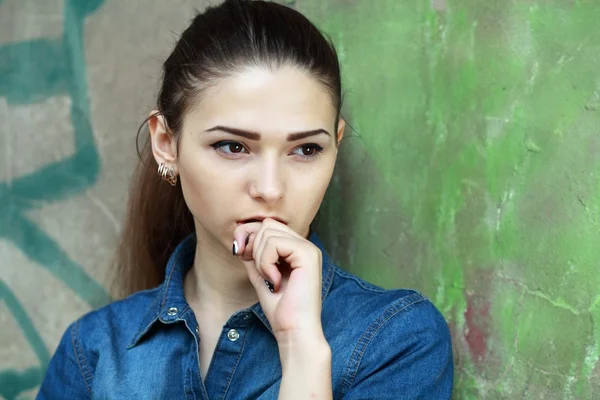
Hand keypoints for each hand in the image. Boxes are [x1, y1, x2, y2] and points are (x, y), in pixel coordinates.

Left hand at [233, 218, 323, 341]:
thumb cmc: (281, 310)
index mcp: (297, 250)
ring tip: (269, 278)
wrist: (294, 331)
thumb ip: (254, 257)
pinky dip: (266, 262)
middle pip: (267, 224)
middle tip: (255, 269)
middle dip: (252, 244)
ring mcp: (309, 249)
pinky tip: (274, 280)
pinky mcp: (308, 255)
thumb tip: (241, 238)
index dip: (249, 235)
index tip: (240, 254)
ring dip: (259, 257)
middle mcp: (305, 245)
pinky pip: (275, 243)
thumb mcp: (261, 277)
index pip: (268, 225)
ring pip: (269, 232)